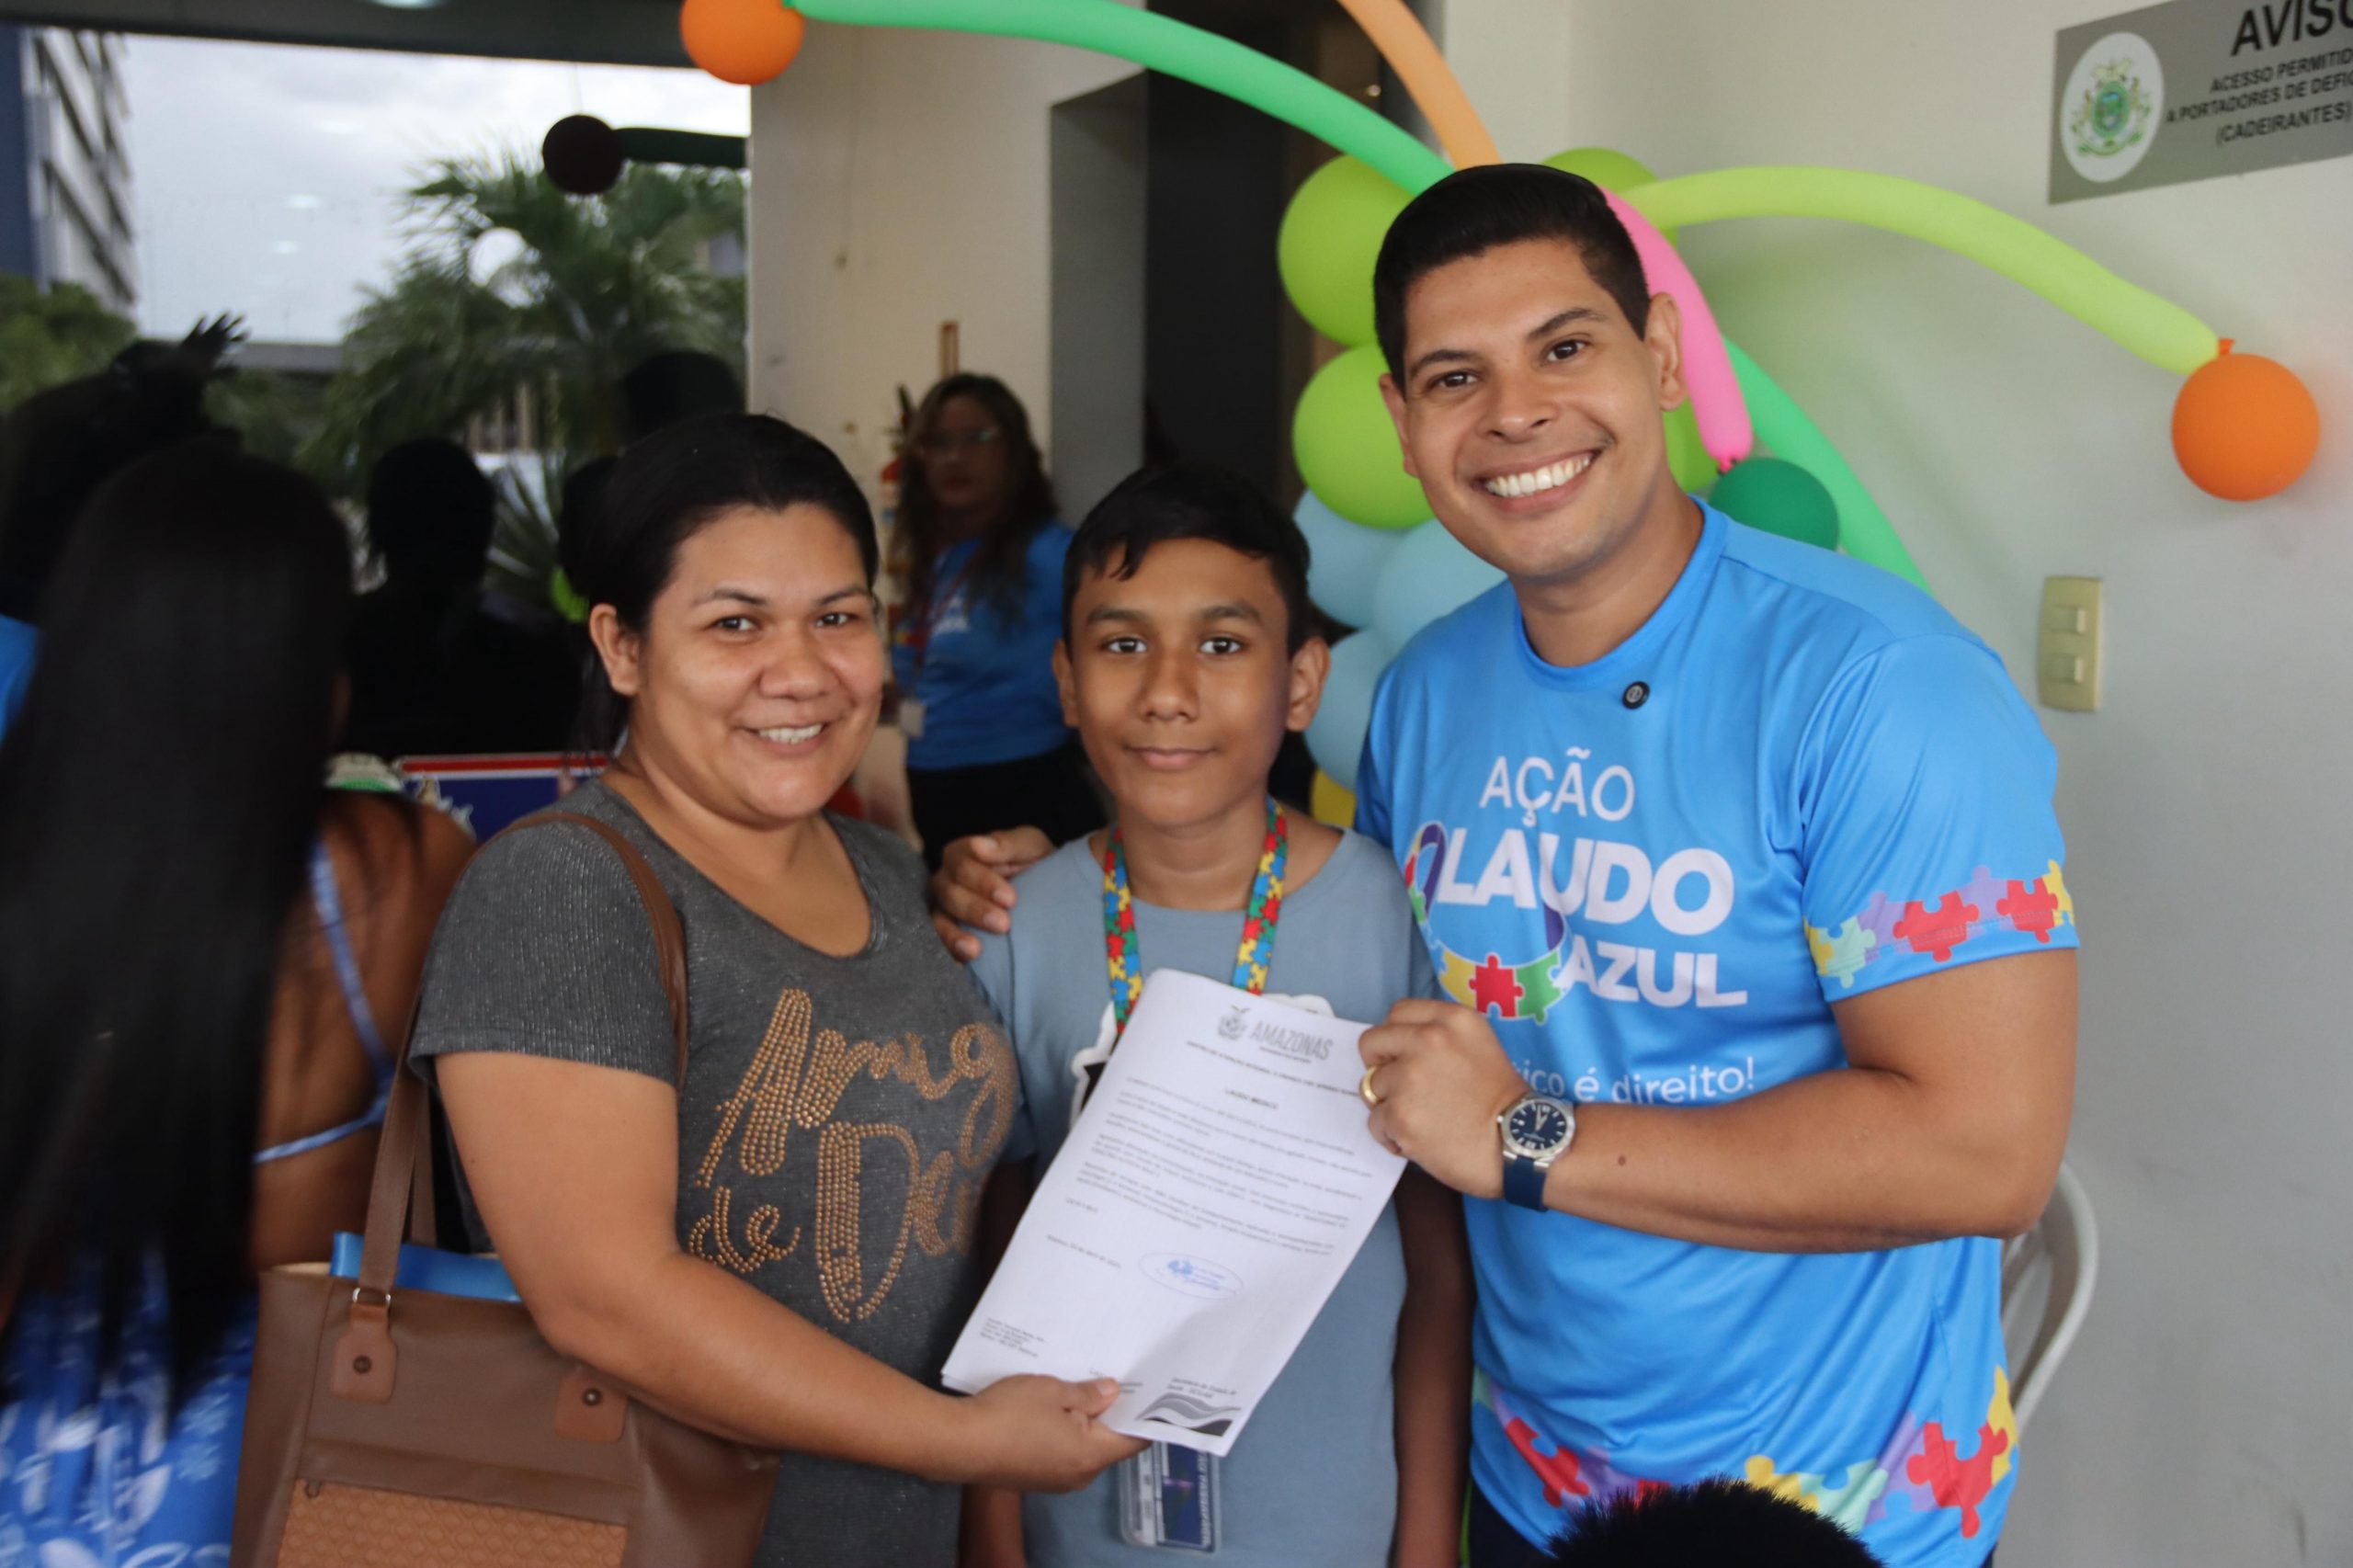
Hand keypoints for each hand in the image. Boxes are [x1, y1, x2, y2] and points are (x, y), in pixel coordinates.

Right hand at [928, 827, 1052, 958]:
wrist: (1049, 898)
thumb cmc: (1037, 866)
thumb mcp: (1032, 848)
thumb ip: (1008, 843)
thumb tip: (980, 845)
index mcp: (964, 855)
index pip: (960, 862)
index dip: (981, 880)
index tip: (1010, 898)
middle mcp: (948, 880)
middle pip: (948, 891)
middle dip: (974, 909)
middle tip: (1003, 924)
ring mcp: (944, 909)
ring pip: (938, 919)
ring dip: (954, 935)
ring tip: (976, 951)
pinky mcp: (948, 935)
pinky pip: (939, 946)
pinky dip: (950, 955)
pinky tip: (965, 966)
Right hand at [945, 1375, 1145, 1491]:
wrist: (958, 1443)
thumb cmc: (1011, 1414)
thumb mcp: (1053, 1391)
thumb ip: (1088, 1394)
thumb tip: (1112, 1392)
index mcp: (1091, 1456)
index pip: (1135, 1440)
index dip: (1146, 1414)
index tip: (1151, 1388)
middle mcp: (1079, 1476)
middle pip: (1109, 1444)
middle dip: (1113, 1413)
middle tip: (1116, 1377)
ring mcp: (1055, 1480)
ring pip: (1083, 1447)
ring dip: (1086, 1422)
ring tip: (1084, 1386)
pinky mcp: (1034, 1477)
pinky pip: (1061, 1453)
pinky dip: (1065, 1432)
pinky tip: (1054, 1408)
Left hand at [1358, 999, 1527, 1199]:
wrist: (1522, 1145)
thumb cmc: (1504, 1103)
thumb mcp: (1480, 1045)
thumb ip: (1442, 1037)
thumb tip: (1400, 1049)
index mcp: (1451, 1019)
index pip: (1397, 1012)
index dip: (1395, 1038)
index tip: (1403, 1056)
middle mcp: (1428, 1040)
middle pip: (1372, 1043)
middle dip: (1381, 1067)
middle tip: (1402, 1089)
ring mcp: (1410, 1077)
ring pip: (1371, 1087)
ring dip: (1390, 1107)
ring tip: (1424, 1121)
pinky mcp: (1399, 1114)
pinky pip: (1375, 1123)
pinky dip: (1392, 1136)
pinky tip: (1421, 1141)